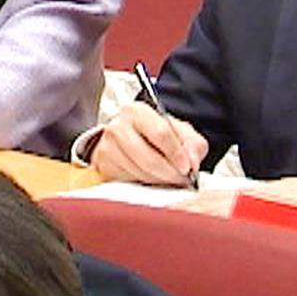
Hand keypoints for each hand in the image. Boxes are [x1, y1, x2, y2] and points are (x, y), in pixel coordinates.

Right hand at [88, 103, 208, 184]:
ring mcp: (107, 148)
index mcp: (137, 112)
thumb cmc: (154, 134)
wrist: (127, 138)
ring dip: (159, 180)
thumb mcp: (178, 131)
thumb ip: (192, 144)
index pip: (160, 133)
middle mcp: (118, 127)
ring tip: (169, 178)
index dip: (176, 154)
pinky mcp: (104, 166)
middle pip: (148, 158)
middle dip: (169, 172)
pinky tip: (152, 178)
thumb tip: (192, 162)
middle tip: (181, 178)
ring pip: (139, 172)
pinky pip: (129, 181)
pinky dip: (145, 184)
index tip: (187, 167)